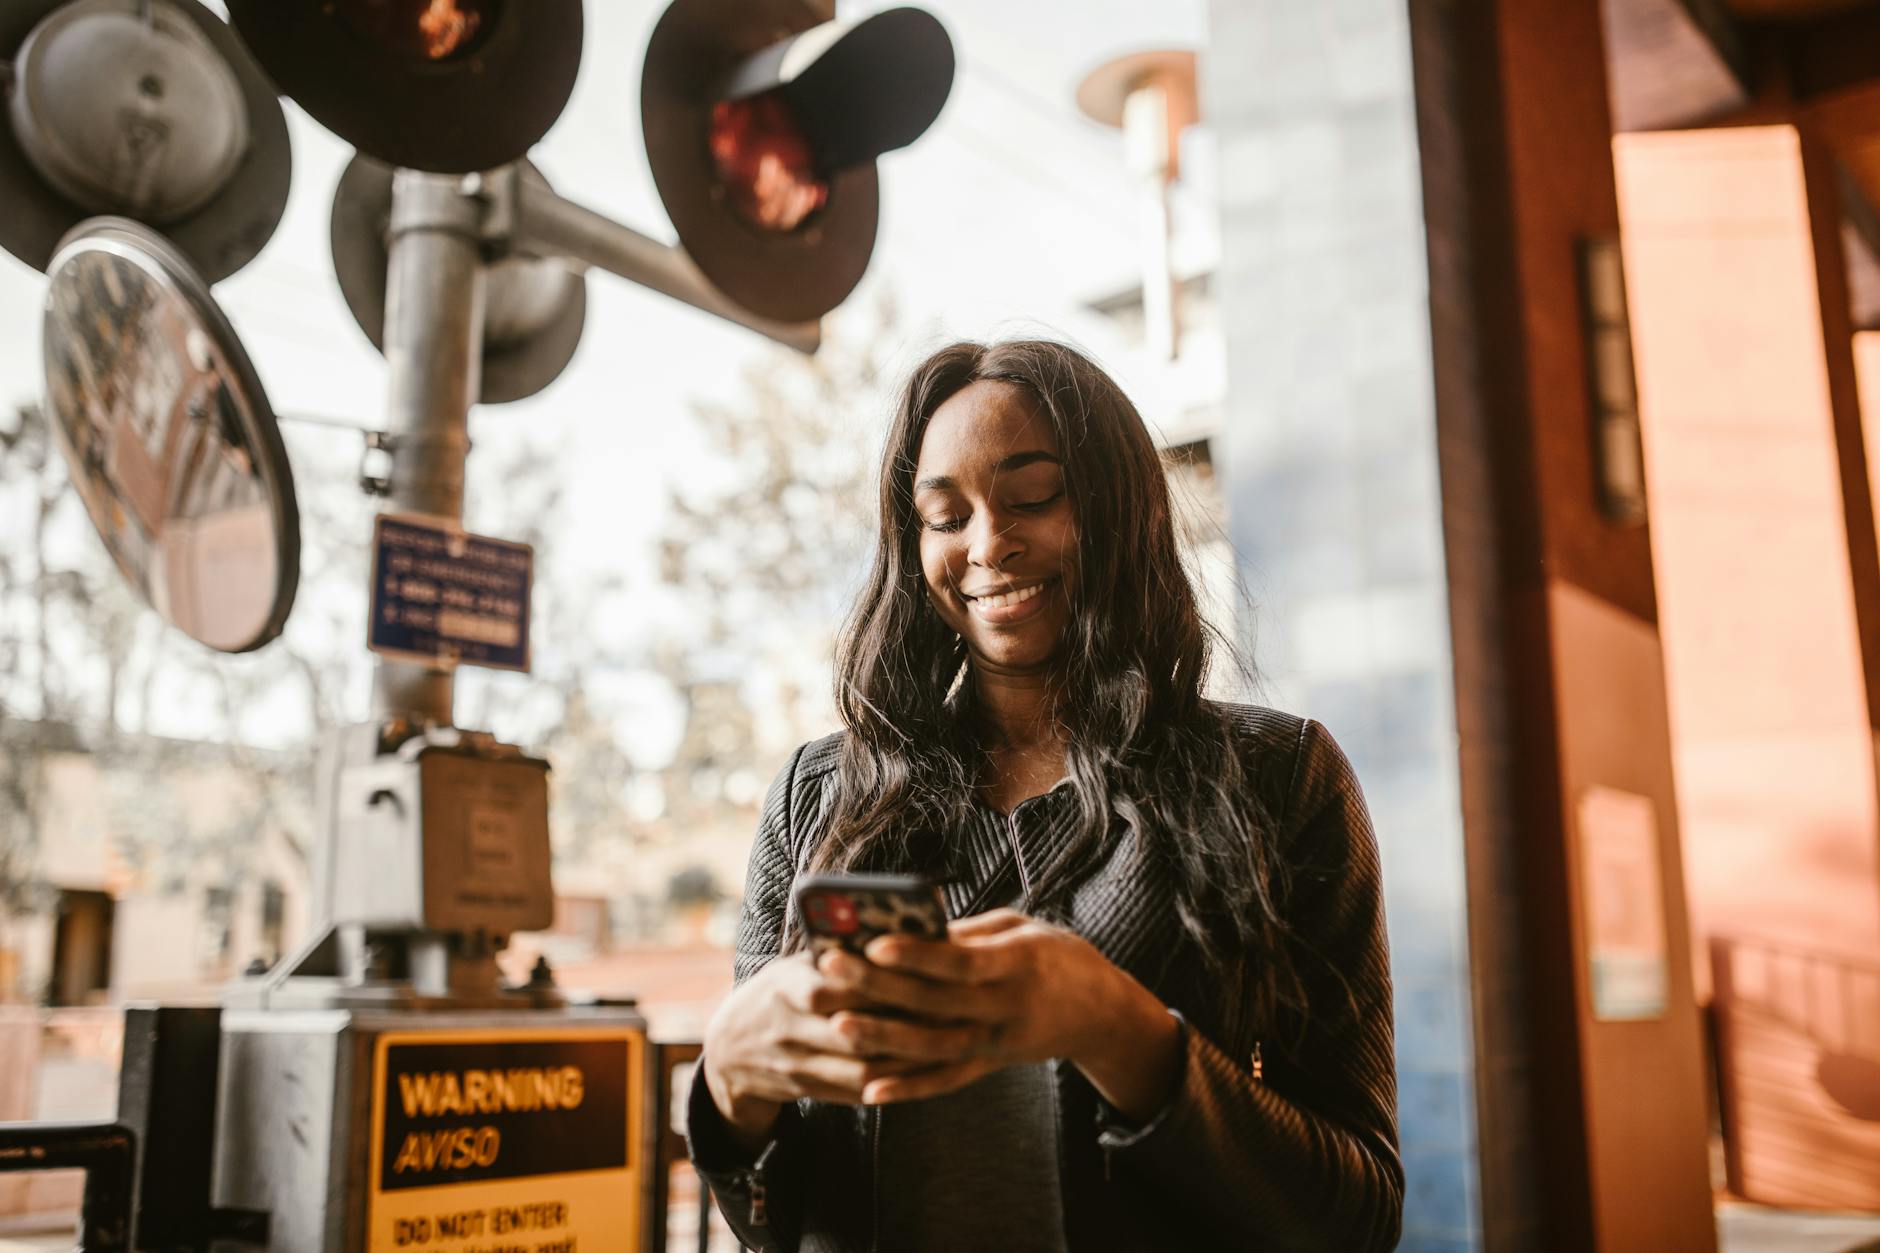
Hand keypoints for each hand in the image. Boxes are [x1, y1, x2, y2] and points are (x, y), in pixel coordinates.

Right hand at [701, 950, 994, 1149]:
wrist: (729, 1052)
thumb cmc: (777, 992)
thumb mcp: (794, 964)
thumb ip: (835, 953)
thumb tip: (894, 927)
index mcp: (786, 986)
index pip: (838, 984)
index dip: (882, 979)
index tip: (926, 968)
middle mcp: (789, 1028)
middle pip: (855, 1029)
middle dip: (904, 1021)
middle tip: (954, 1008)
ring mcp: (798, 1065)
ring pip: (862, 1068)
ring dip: (908, 1058)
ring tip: (951, 1041)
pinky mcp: (811, 1091)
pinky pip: (858, 1092)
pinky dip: (894, 1083)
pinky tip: (928, 1070)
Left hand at [815, 909, 1183, 1119]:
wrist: (1101, 1013)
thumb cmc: (1056, 956)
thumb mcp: (1022, 928)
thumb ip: (968, 932)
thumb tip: (909, 928)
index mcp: (1019, 963)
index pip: (961, 962)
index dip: (918, 954)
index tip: (874, 942)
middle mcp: (1007, 1007)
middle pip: (936, 1001)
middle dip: (880, 986)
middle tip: (830, 968)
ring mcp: (998, 1042)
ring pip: (934, 1046)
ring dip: (884, 1037)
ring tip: (838, 1023)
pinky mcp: (990, 1065)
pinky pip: (946, 1081)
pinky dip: (909, 1089)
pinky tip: (871, 1090)